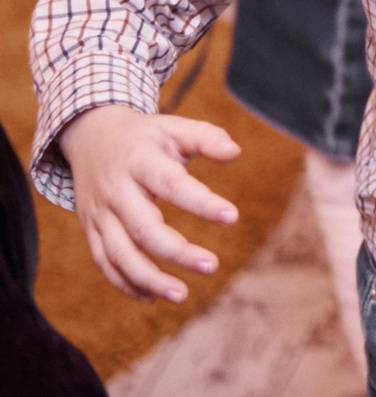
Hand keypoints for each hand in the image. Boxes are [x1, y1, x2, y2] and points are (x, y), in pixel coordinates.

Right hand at [58, 104, 241, 302]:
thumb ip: (206, 138)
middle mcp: (116, 191)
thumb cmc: (146, 137)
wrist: (91, 137)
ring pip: (119, 253)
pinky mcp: (90, 230)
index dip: (201, 202)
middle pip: (144, 227)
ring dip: (148, 278)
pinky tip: (152, 298)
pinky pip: (104, 262)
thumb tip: (235, 152)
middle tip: (212, 266)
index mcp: (140, 161)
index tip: (232, 217)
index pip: (172, 184)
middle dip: (177, 251)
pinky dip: (125, 283)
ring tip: (182, 295)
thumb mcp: (174, 127)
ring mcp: (99, 213)